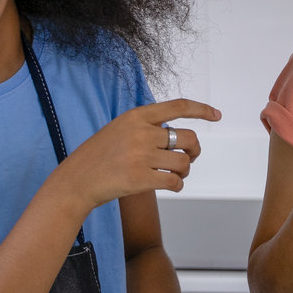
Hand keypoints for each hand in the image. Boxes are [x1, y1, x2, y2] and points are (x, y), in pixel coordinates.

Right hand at [53, 98, 220, 211]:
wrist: (76, 181)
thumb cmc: (99, 156)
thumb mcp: (120, 129)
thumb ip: (147, 127)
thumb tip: (180, 136)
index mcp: (137, 116)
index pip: (178, 106)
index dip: (202, 109)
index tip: (217, 115)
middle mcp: (141, 132)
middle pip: (188, 138)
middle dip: (194, 151)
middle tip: (189, 159)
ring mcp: (141, 156)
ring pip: (184, 162)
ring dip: (184, 171)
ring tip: (174, 175)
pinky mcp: (141, 179)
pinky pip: (175, 182)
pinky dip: (178, 185)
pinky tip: (172, 186)